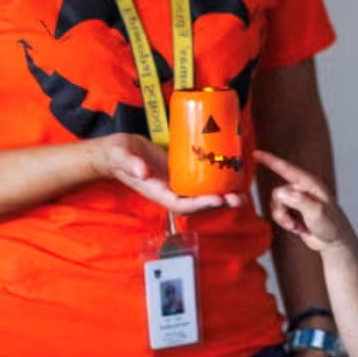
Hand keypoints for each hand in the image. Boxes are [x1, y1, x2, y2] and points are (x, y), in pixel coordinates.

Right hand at [90, 134, 248, 214]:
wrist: (115, 152)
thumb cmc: (116, 154)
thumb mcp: (120, 156)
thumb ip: (130, 164)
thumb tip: (142, 172)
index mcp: (157, 191)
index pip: (181, 204)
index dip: (200, 205)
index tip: (218, 199)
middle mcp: (169, 190)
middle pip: (197, 204)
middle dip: (218, 203)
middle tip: (239, 198)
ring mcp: (175, 182)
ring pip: (201, 193)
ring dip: (221, 195)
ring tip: (242, 192)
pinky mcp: (180, 171)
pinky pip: (200, 181)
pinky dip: (215, 181)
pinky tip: (231, 174)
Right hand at [255, 150, 354, 252]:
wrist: (334, 242)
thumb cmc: (331, 225)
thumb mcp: (316, 212)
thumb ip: (298, 201)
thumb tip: (280, 192)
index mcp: (309, 183)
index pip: (286, 168)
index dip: (270, 160)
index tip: (255, 153)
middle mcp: (302, 188)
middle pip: (277, 194)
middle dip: (282, 211)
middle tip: (293, 223)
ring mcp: (297, 200)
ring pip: (276, 204)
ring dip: (283, 218)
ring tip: (297, 226)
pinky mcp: (294, 210)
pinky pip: (279, 213)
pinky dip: (285, 222)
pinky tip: (298, 227)